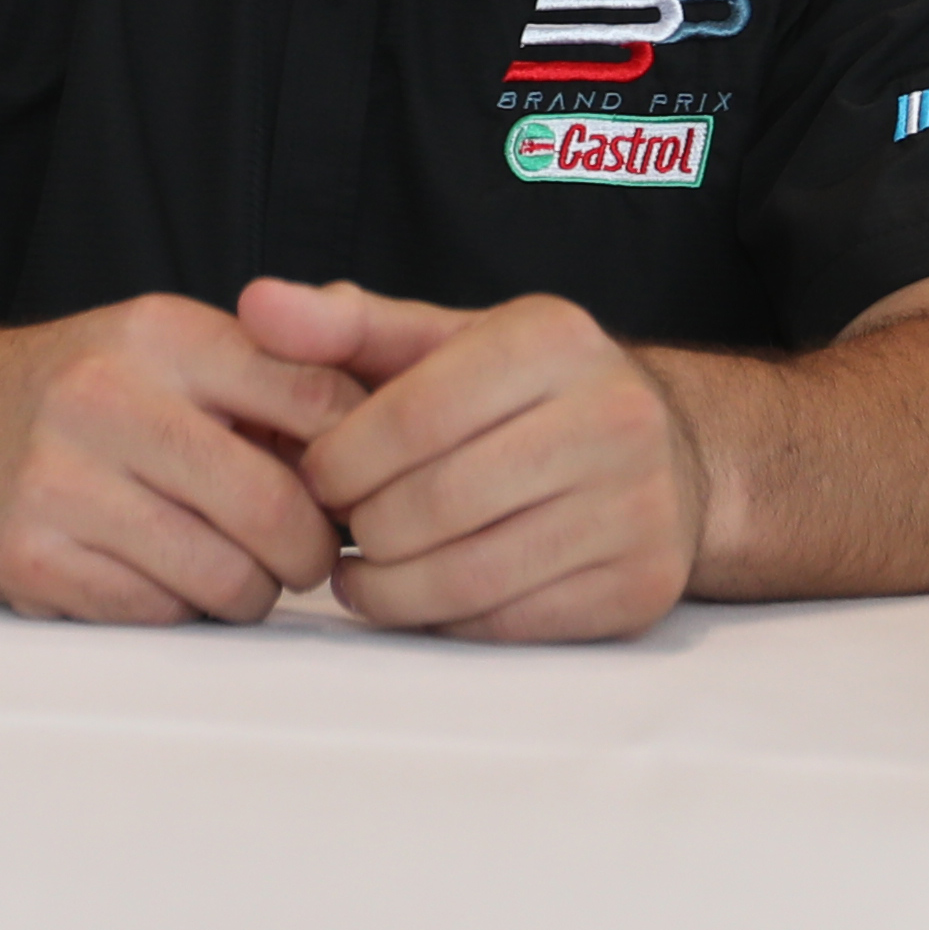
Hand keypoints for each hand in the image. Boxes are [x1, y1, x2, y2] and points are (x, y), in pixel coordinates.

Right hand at [0, 292, 362, 625]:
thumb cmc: (75, 386)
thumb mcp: (163, 344)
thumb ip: (266, 376)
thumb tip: (382, 444)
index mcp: (162, 334)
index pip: (315, 401)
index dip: (359, 460)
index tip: (358, 488)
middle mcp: (108, 399)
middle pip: (275, 507)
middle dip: (311, 550)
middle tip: (307, 556)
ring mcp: (61, 484)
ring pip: (223, 578)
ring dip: (251, 592)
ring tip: (237, 569)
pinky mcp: (31, 560)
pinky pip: (157, 615)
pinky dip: (181, 611)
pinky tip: (164, 578)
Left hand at [240, 277, 704, 641]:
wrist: (671, 453)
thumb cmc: (531, 395)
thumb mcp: (449, 341)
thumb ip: (349, 325)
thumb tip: (257, 304)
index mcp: (556, 340)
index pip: (416, 414)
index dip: (342, 458)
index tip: (315, 475)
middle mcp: (612, 419)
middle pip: (436, 503)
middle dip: (362, 527)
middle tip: (338, 528)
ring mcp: (636, 510)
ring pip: (467, 576)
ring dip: (388, 588)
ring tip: (360, 572)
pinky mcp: (637, 589)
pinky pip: (507, 625)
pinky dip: (443, 621)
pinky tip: (417, 596)